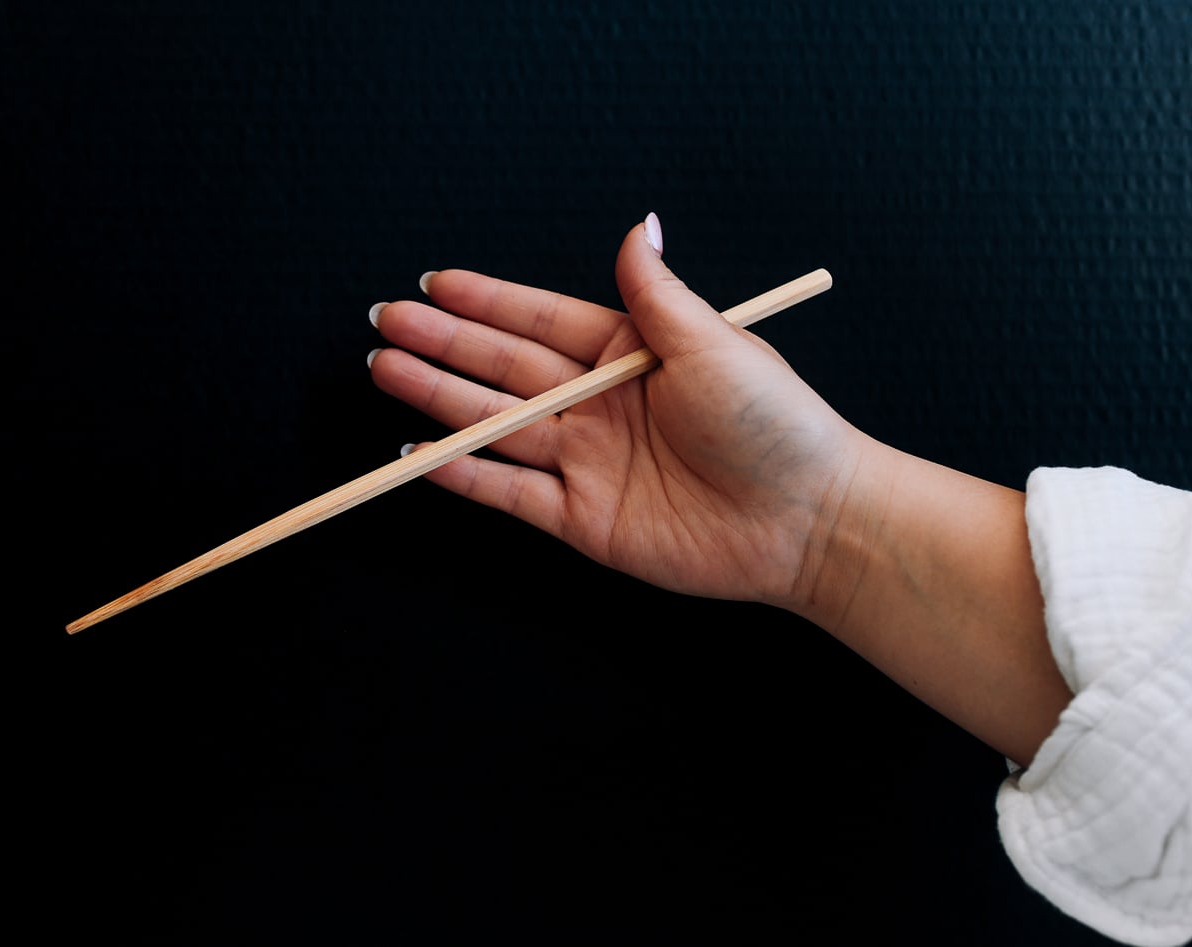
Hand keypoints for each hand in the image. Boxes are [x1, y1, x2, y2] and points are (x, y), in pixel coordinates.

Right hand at [367, 214, 866, 610]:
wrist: (805, 522)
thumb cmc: (772, 426)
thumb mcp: (713, 344)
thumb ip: (656, 294)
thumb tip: (637, 225)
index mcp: (631, 353)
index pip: (539, 320)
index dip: (485, 302)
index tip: (435, 283)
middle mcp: (601, 404)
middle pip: (505, 368)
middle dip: (444, 346)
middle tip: (387, 325)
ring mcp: (589, 462)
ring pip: (496, 424)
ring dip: (440, 400)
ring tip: (387, 372)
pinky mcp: (584, 519)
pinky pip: (510, 492)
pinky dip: (464, 474)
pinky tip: (421, 452)